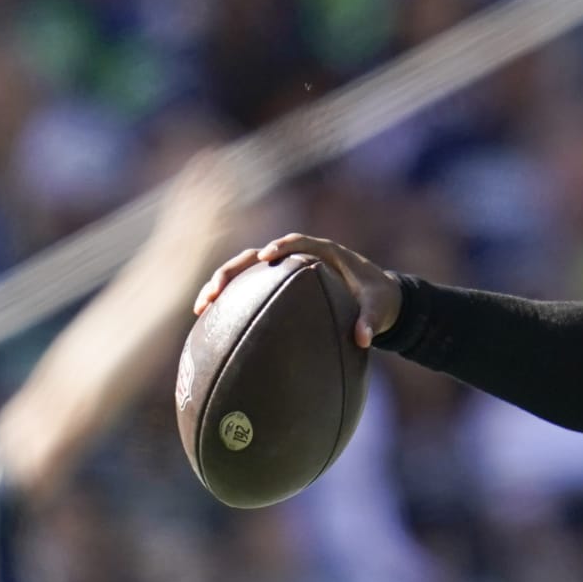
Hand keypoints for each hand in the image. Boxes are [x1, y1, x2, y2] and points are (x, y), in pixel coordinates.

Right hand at [194, 233, 401, 348]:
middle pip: (258, 256)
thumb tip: (363, 339)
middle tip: (216, 290)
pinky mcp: (277, 288)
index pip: (299, 242)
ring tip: (202, 308)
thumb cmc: (380, 300)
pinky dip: (230, 303)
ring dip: (222, 285)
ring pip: (246, 272)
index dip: (281, 246)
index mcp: (325, 253)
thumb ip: (371, 321)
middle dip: (234, 269)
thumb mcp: (379, 309)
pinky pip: (249, 291)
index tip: (266, 257)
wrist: (380, 301)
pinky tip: (210, 323)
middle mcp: (299, 258)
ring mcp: (284, 273)